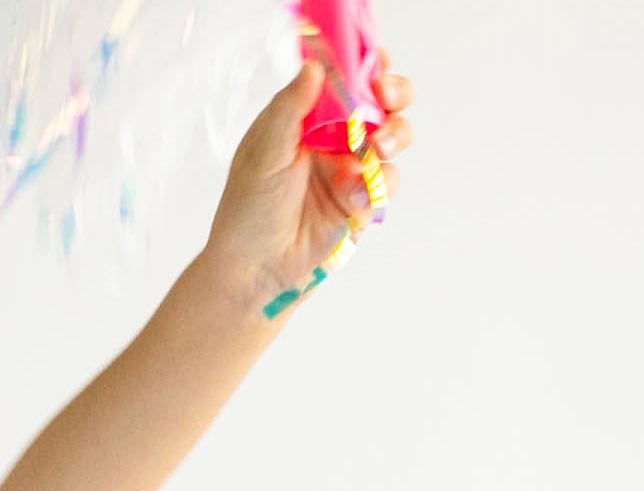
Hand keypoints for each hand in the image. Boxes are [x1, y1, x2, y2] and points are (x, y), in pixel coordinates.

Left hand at [202, 45, 415, 317]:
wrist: (255, 270)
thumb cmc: (248, 211)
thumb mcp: (264, 151)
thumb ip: (290, 108)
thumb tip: (314, 68)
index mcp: (309, 119)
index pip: (346, 80)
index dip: (366, 68)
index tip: (375, 68)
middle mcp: (333, 139)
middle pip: (382, 102)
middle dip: (394, 94)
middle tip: (386, 99)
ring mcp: (350, 169)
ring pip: (393, 137)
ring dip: (394, 136)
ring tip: (375, 149)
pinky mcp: (361, 201)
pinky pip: (387, 181)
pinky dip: (378, 183)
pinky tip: (352, 195)